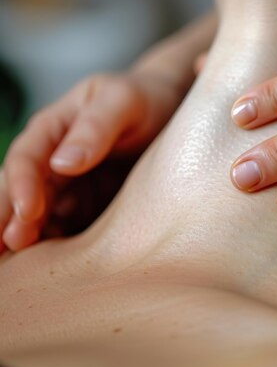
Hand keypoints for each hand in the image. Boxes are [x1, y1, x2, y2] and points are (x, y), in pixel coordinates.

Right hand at [0, 71, 183, 251]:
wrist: (171, 109)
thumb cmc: (144, 98)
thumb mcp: (123, 101)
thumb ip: (96, 127)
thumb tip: (62, 163)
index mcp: (54, 127)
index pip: (28, 157)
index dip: (22, 185)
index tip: (27, 212)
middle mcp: (54, 158)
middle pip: (23, 191)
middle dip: (11, 219)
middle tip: (7, 248)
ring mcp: (71, 184)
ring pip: (41, 214)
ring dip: (30, 237)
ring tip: (22, 268)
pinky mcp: (91, 203)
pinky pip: (69, 225)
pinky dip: (59, 245)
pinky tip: (56, 267)